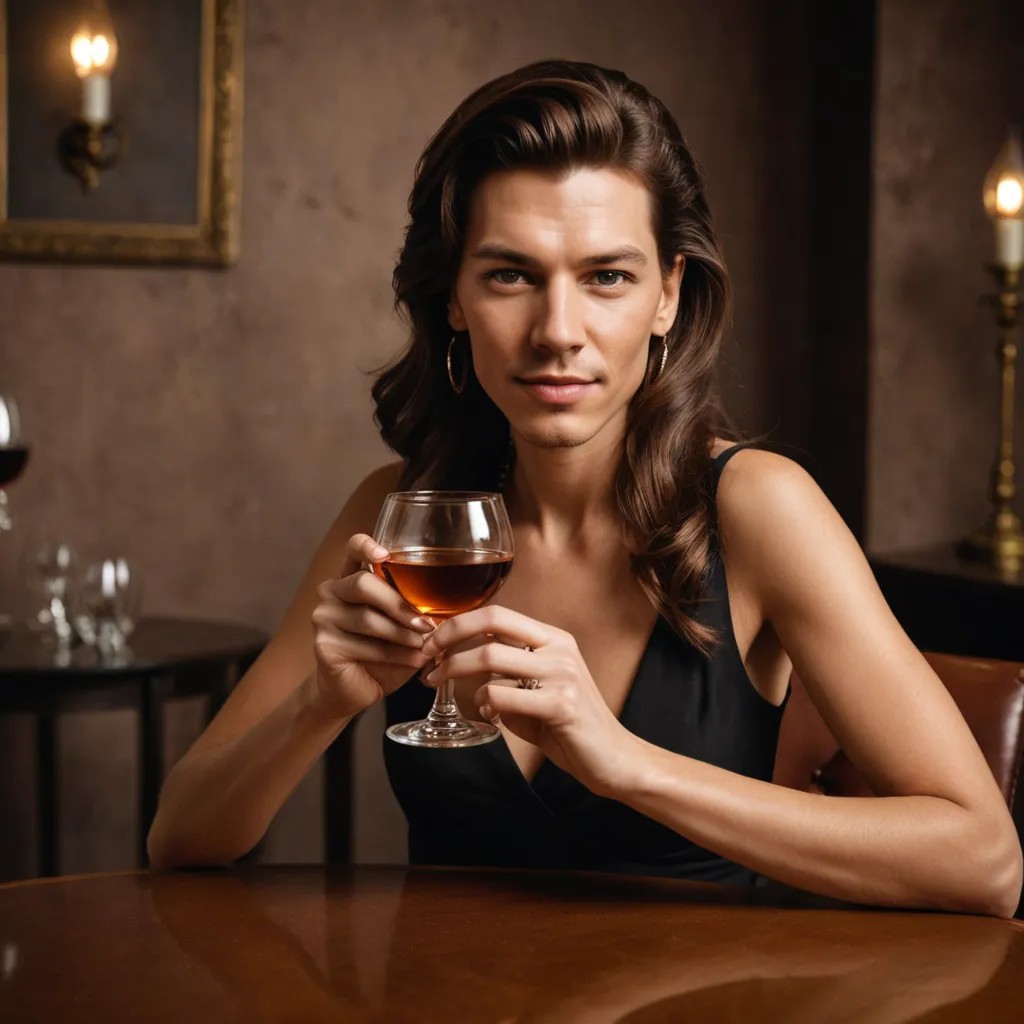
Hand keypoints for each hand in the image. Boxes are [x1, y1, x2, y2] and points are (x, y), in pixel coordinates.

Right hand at [311, 534, 434, 716]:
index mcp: (351, 577)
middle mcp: (332, 592)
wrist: (356, 690)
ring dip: (402, 633)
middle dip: (400, 604)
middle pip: (364, 583)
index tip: (384, 555)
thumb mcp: (401, 625)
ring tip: (424, 646)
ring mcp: (323, 618)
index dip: (366, 546)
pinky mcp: (323, 646)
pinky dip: (396, 655)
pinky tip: (414, 661)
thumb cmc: (383, 652)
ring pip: (368, 618)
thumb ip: (414, 609)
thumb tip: (450, 605)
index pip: (353, 548)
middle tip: (426, 624)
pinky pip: (365, 646)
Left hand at [421, 606, 645, 795]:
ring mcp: (562, 674)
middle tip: (426, 659)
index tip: (432, 642)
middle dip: (448, 637)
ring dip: (454, 671)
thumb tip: (456, 661)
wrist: (614, 759)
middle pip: (491, 623)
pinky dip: (484, 705)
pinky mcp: (561, 704)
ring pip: (490, 659)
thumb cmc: (567, 726)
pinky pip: (501, 696)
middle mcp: (559, 648)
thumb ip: (506, 673)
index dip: (458, 623)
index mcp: (553, 638)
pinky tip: (490, 717)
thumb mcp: (536, 689)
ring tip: (439, 684)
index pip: (497, 613)